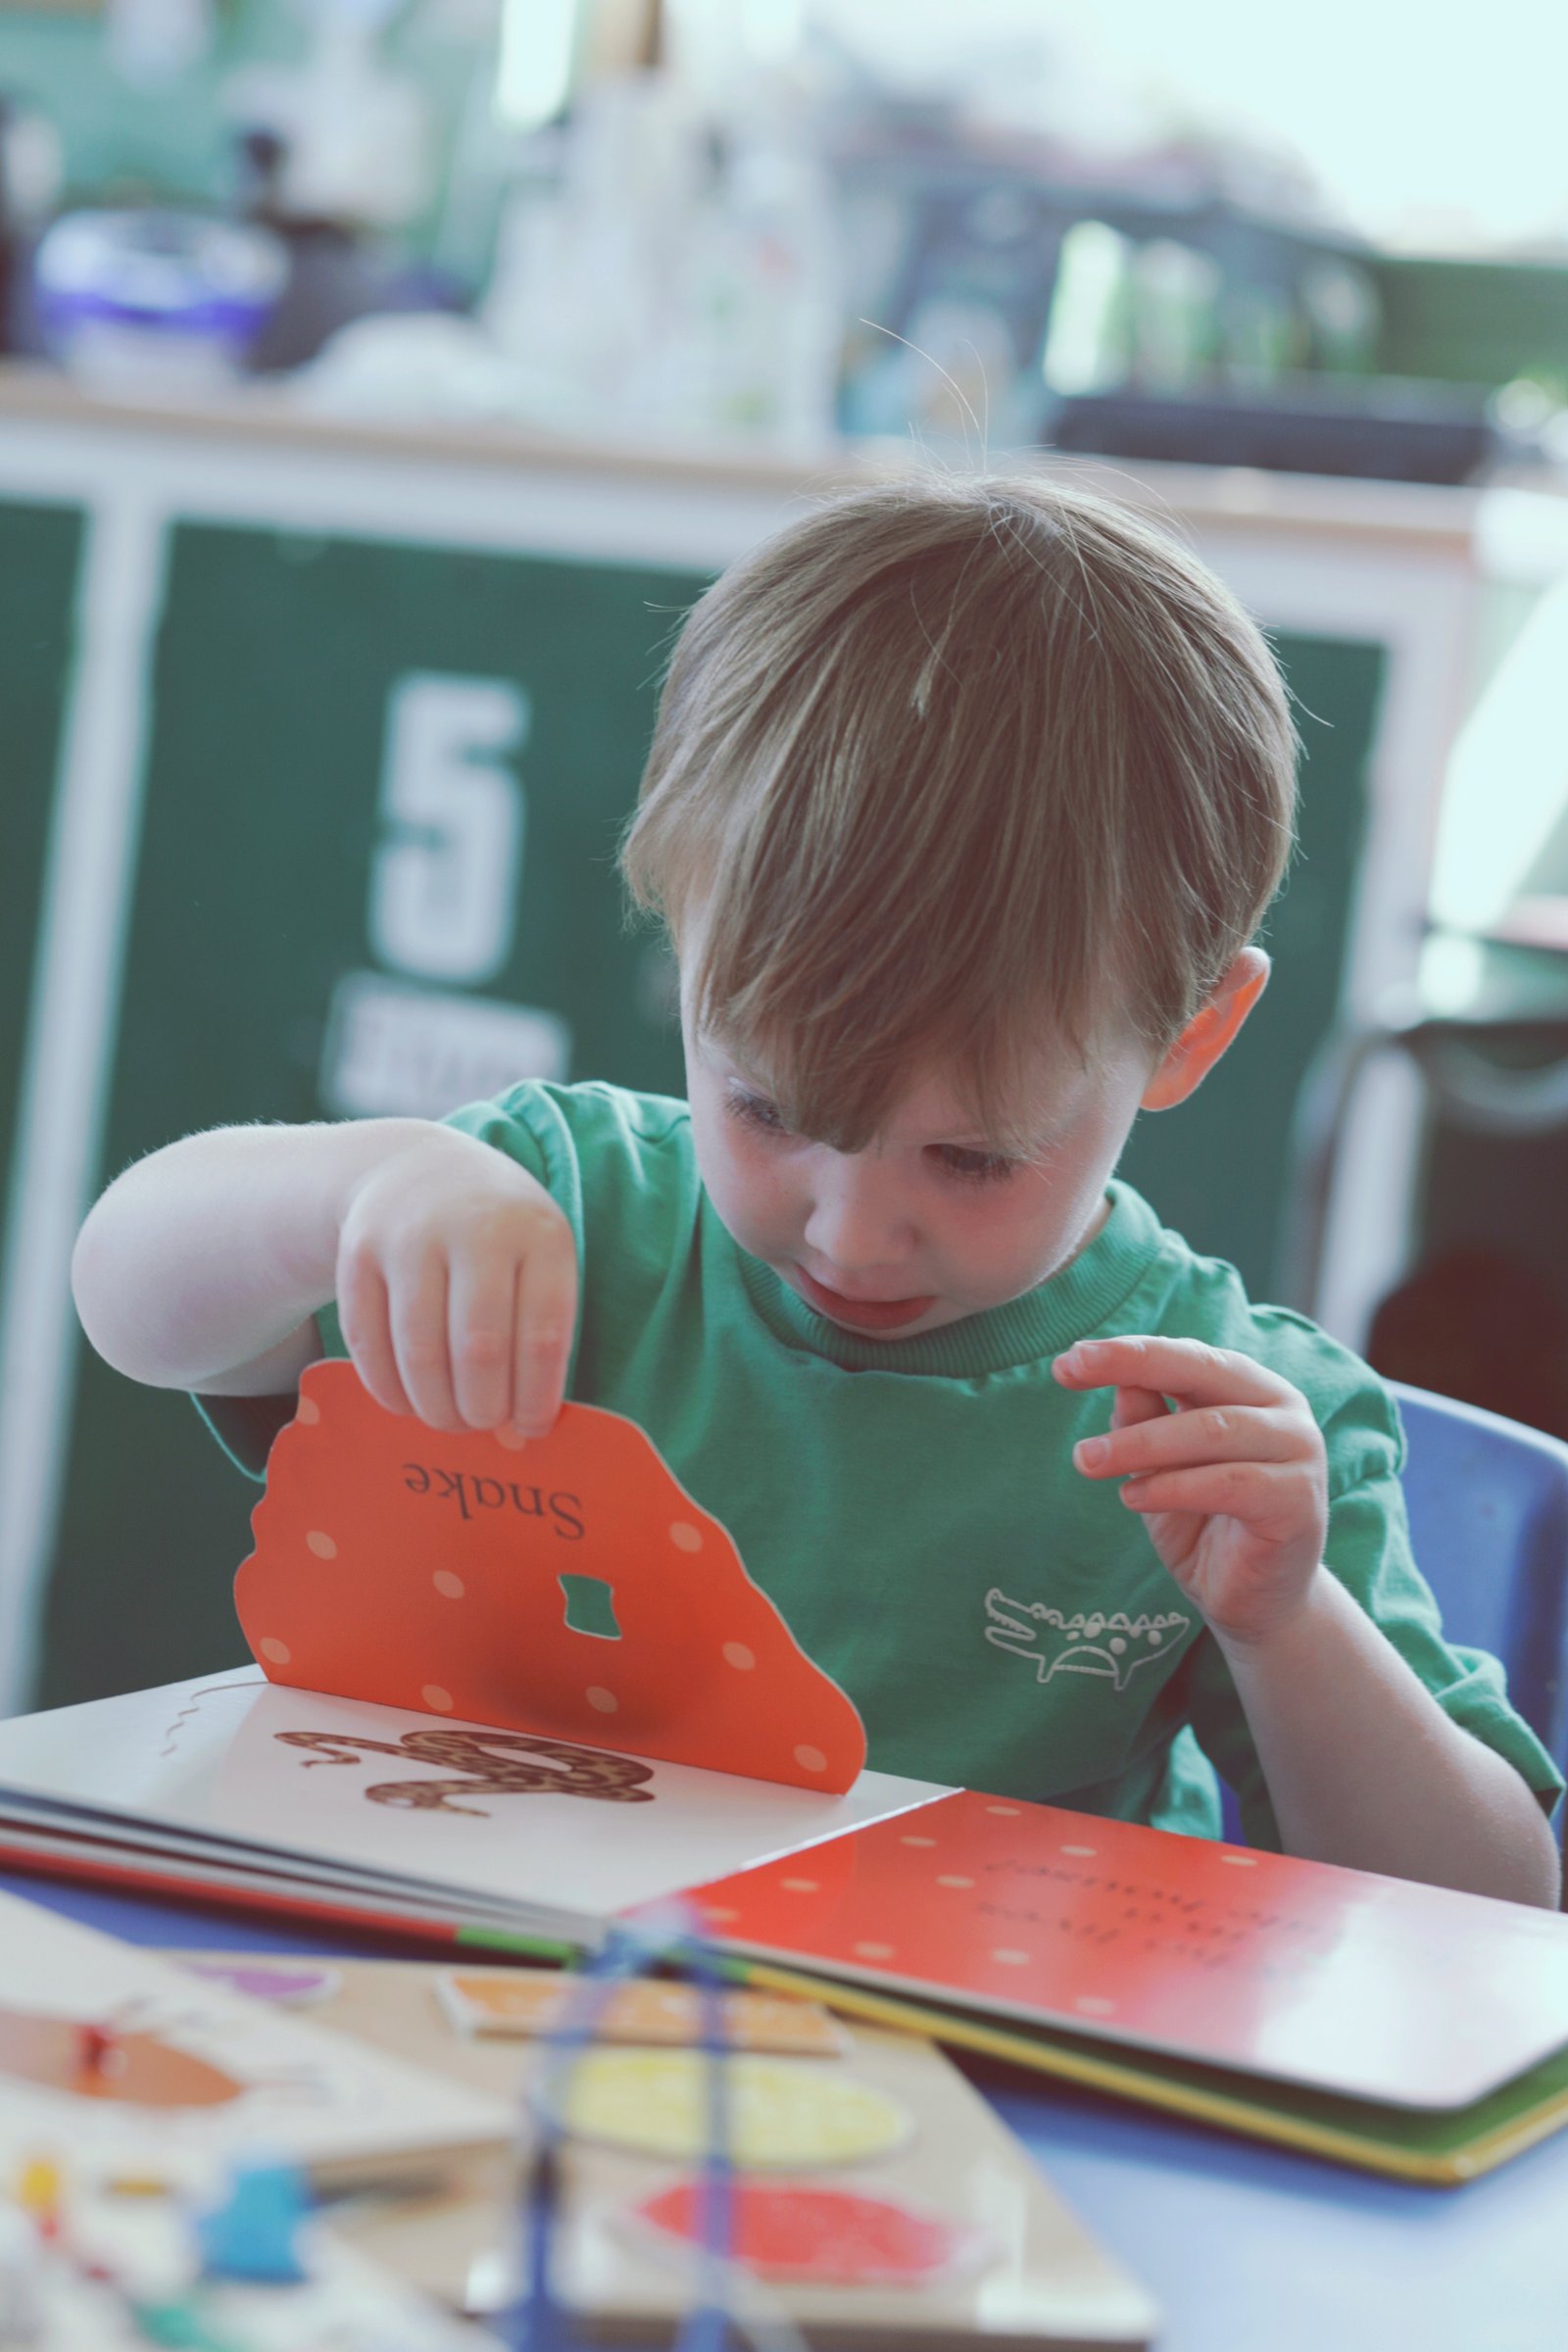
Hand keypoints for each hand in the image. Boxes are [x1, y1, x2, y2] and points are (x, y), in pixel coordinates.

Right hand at [334, 1128, 576, 1442]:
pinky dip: (387, 1387)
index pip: (542, 1336)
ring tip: (448, 1420)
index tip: (532, 1429)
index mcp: (539, 1234)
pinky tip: (406, 1403)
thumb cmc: (498, 1236)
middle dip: (482, 1408)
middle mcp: (476, 1229)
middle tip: (483, 1426)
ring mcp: (411, 1237)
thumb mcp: (536, 1258)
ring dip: (434, 1405)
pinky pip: (369, 1341)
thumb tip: (521, 1430)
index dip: (537, 1397)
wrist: (421, 1169)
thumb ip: (537, 1332)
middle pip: (479, 1349)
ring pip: (420, 1350)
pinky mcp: (359, 1252)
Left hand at [1052, 1336, 1328, 1649]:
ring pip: (1211, 1429)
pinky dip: (1173, 1487)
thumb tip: (1119, 1381)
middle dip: (1132, 1366)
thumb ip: (1145, 1421)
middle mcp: (1282, 1409)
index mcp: (1249, 1388)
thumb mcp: (1159, 1468)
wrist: (1256, 1603)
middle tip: (1070, 1373)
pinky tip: (1132, 1498)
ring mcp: (1298, 1452)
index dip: (1127, 1352)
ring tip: (1088, 1460)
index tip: (1067, 1361)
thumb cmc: (1205, 1523)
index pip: (1186, 1355)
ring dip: (1140, 1442)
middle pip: (1203, 1371)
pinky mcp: (1297, 1502)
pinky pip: (1229, 1484)